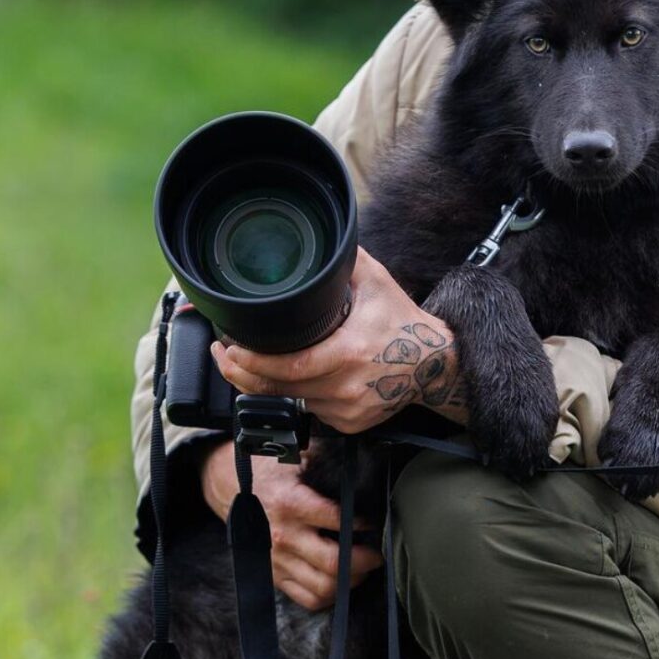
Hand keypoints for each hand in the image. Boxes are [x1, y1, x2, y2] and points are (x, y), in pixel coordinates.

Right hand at [200, 441, 381, 611]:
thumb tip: (361, 463)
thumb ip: (326, 460)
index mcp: (290, 503)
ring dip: (351, 580)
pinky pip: (307, 598)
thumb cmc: (268, 468)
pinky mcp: (273, 575)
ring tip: (364, 567)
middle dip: (365, 560)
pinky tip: (342, 580)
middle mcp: (283, 536)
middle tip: (378, 552)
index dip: (365, 524)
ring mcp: (277, 560)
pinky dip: (330, 595)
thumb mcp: (294, 455)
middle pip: (333, 562)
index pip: (338, 521)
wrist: (227, 485)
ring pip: (323, 586)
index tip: (375, 521)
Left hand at [210, 247, 468, 434]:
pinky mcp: (353, 423)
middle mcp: (349, 386)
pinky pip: (312, 412)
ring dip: (266, 386)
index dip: (254, 363)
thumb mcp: (375, 281)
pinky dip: (298, 395)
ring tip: (246, 364)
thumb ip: (344, 261)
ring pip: (293, 402)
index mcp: (351, 352)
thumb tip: (317, 236)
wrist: (435, 363)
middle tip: (224, 354)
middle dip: (244, 374)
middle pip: (281, 390)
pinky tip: (290, 379)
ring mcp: (350, 409)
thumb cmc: (402, 320)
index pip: (291, 367)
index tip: (232, 348)